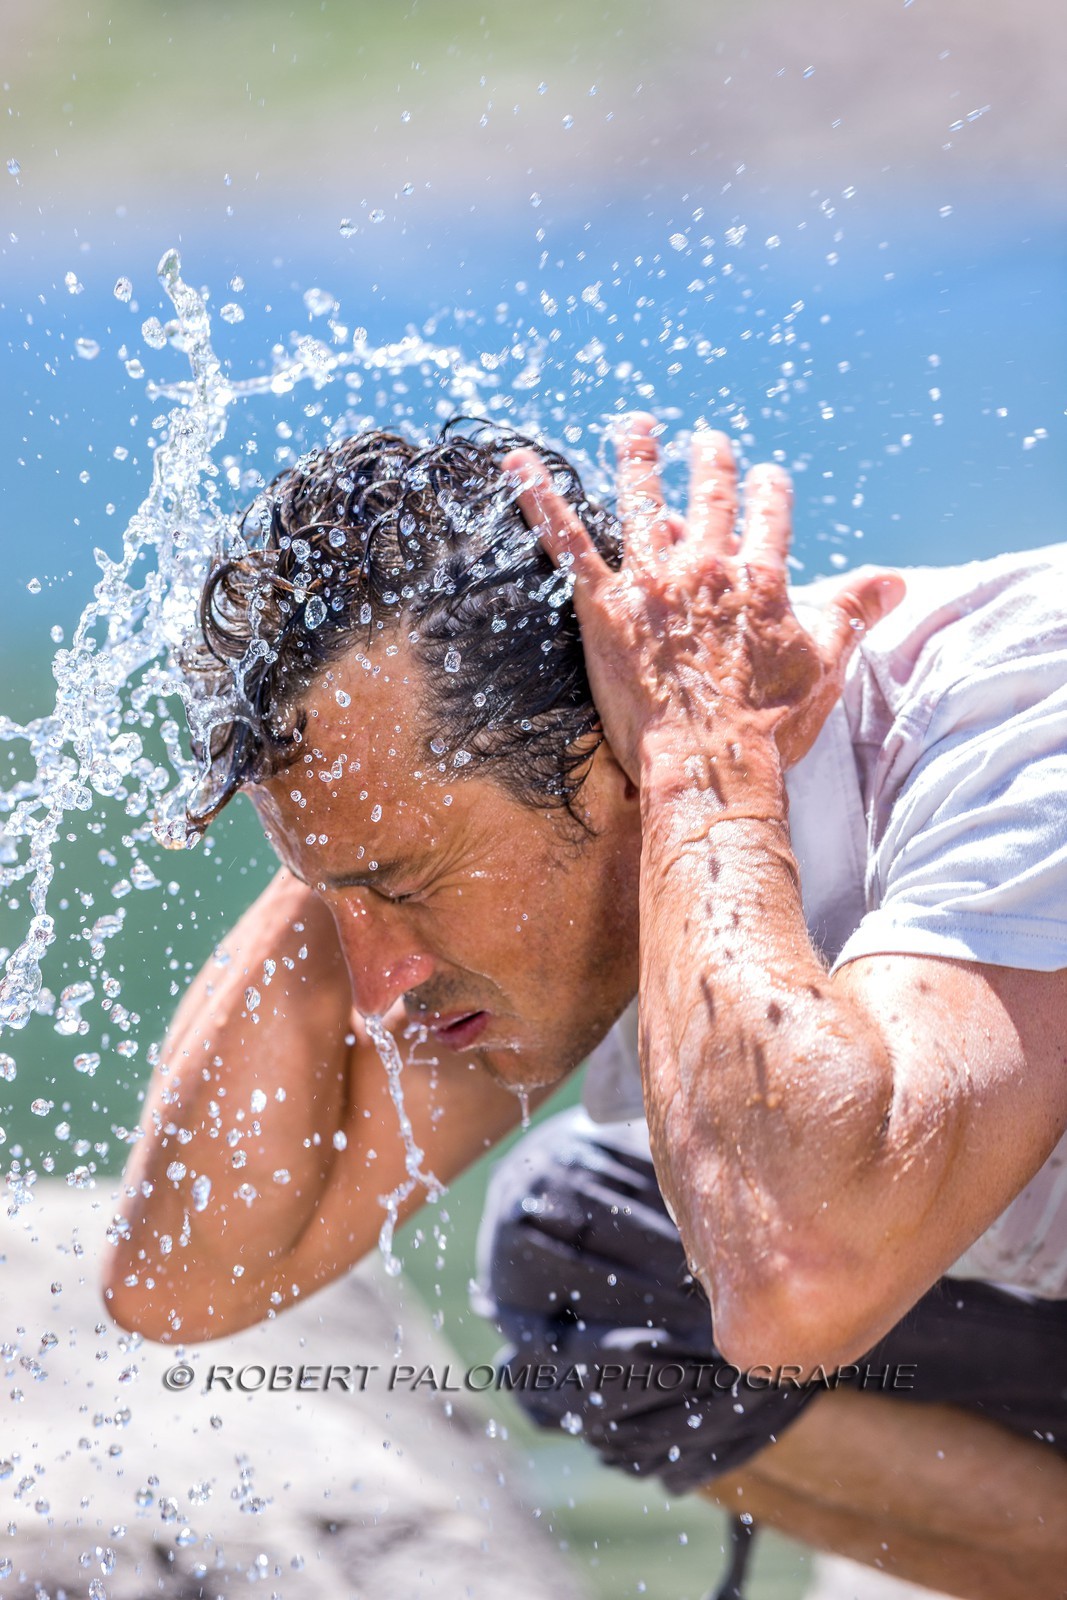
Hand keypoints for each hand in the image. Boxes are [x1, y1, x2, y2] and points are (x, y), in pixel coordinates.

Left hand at [504, 415, 904, 784]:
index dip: (769, 492)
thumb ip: (854, 612)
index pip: (770, 516)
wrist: (711, 760)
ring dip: (639, 459)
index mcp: (759, 579)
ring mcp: (652, 582)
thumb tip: (897, 581)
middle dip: (711, 463)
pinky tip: (518, 466)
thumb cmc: (768, 724)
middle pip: (711, 498)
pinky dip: (539, 502)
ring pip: (642, 504)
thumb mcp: (825, 664)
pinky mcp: (603, 606)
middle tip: (707, 440)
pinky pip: (566, 544)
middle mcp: (706, 568)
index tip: (766, 477)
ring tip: (635, 428)